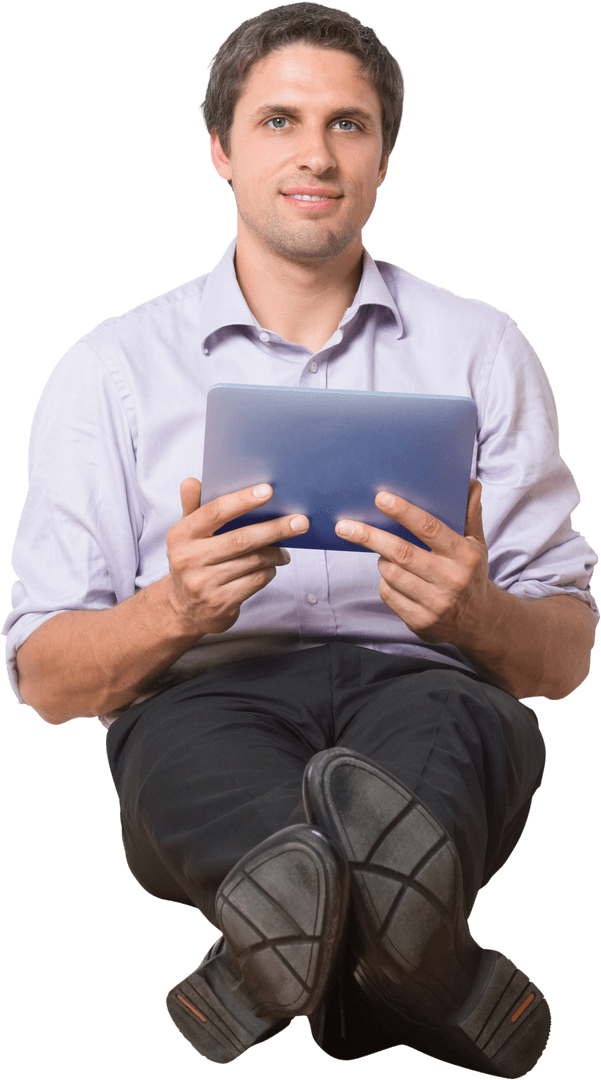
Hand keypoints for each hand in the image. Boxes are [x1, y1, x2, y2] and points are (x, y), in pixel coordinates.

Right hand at [165, 478, 308, 635]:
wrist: (186, 611)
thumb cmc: (193, 562)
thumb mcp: (187, 535)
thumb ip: (192, 507)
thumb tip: (191, 481)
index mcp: (180, 535)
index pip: (214, 512)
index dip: (242, 500)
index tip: (268, 490)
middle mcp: (188, 559)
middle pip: (240, 539)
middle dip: (274, 529)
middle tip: (300, 521)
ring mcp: (203, 583)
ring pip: (253, 561)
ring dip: (275, 553)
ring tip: (284, 550)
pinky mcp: (220, 603)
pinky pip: (256, 581)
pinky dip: (269, 571)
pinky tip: (271, 567)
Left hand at [334, 480, 489, 643]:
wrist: (479, 621)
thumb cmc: (471, 573)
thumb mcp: (476, 544)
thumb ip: (470, 514)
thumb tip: (471, 483)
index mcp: (464, 555)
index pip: (430, 528)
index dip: (404, 512)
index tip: (381, 498)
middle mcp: (451, 579)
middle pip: (401, 553)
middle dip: (369, 536)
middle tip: (344, 526)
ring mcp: (435, 603)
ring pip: (391, 573)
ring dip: (381, 560)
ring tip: (385, 553)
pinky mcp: (421, 621)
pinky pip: (388, 594)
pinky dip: (385, 582)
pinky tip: (392, 577)